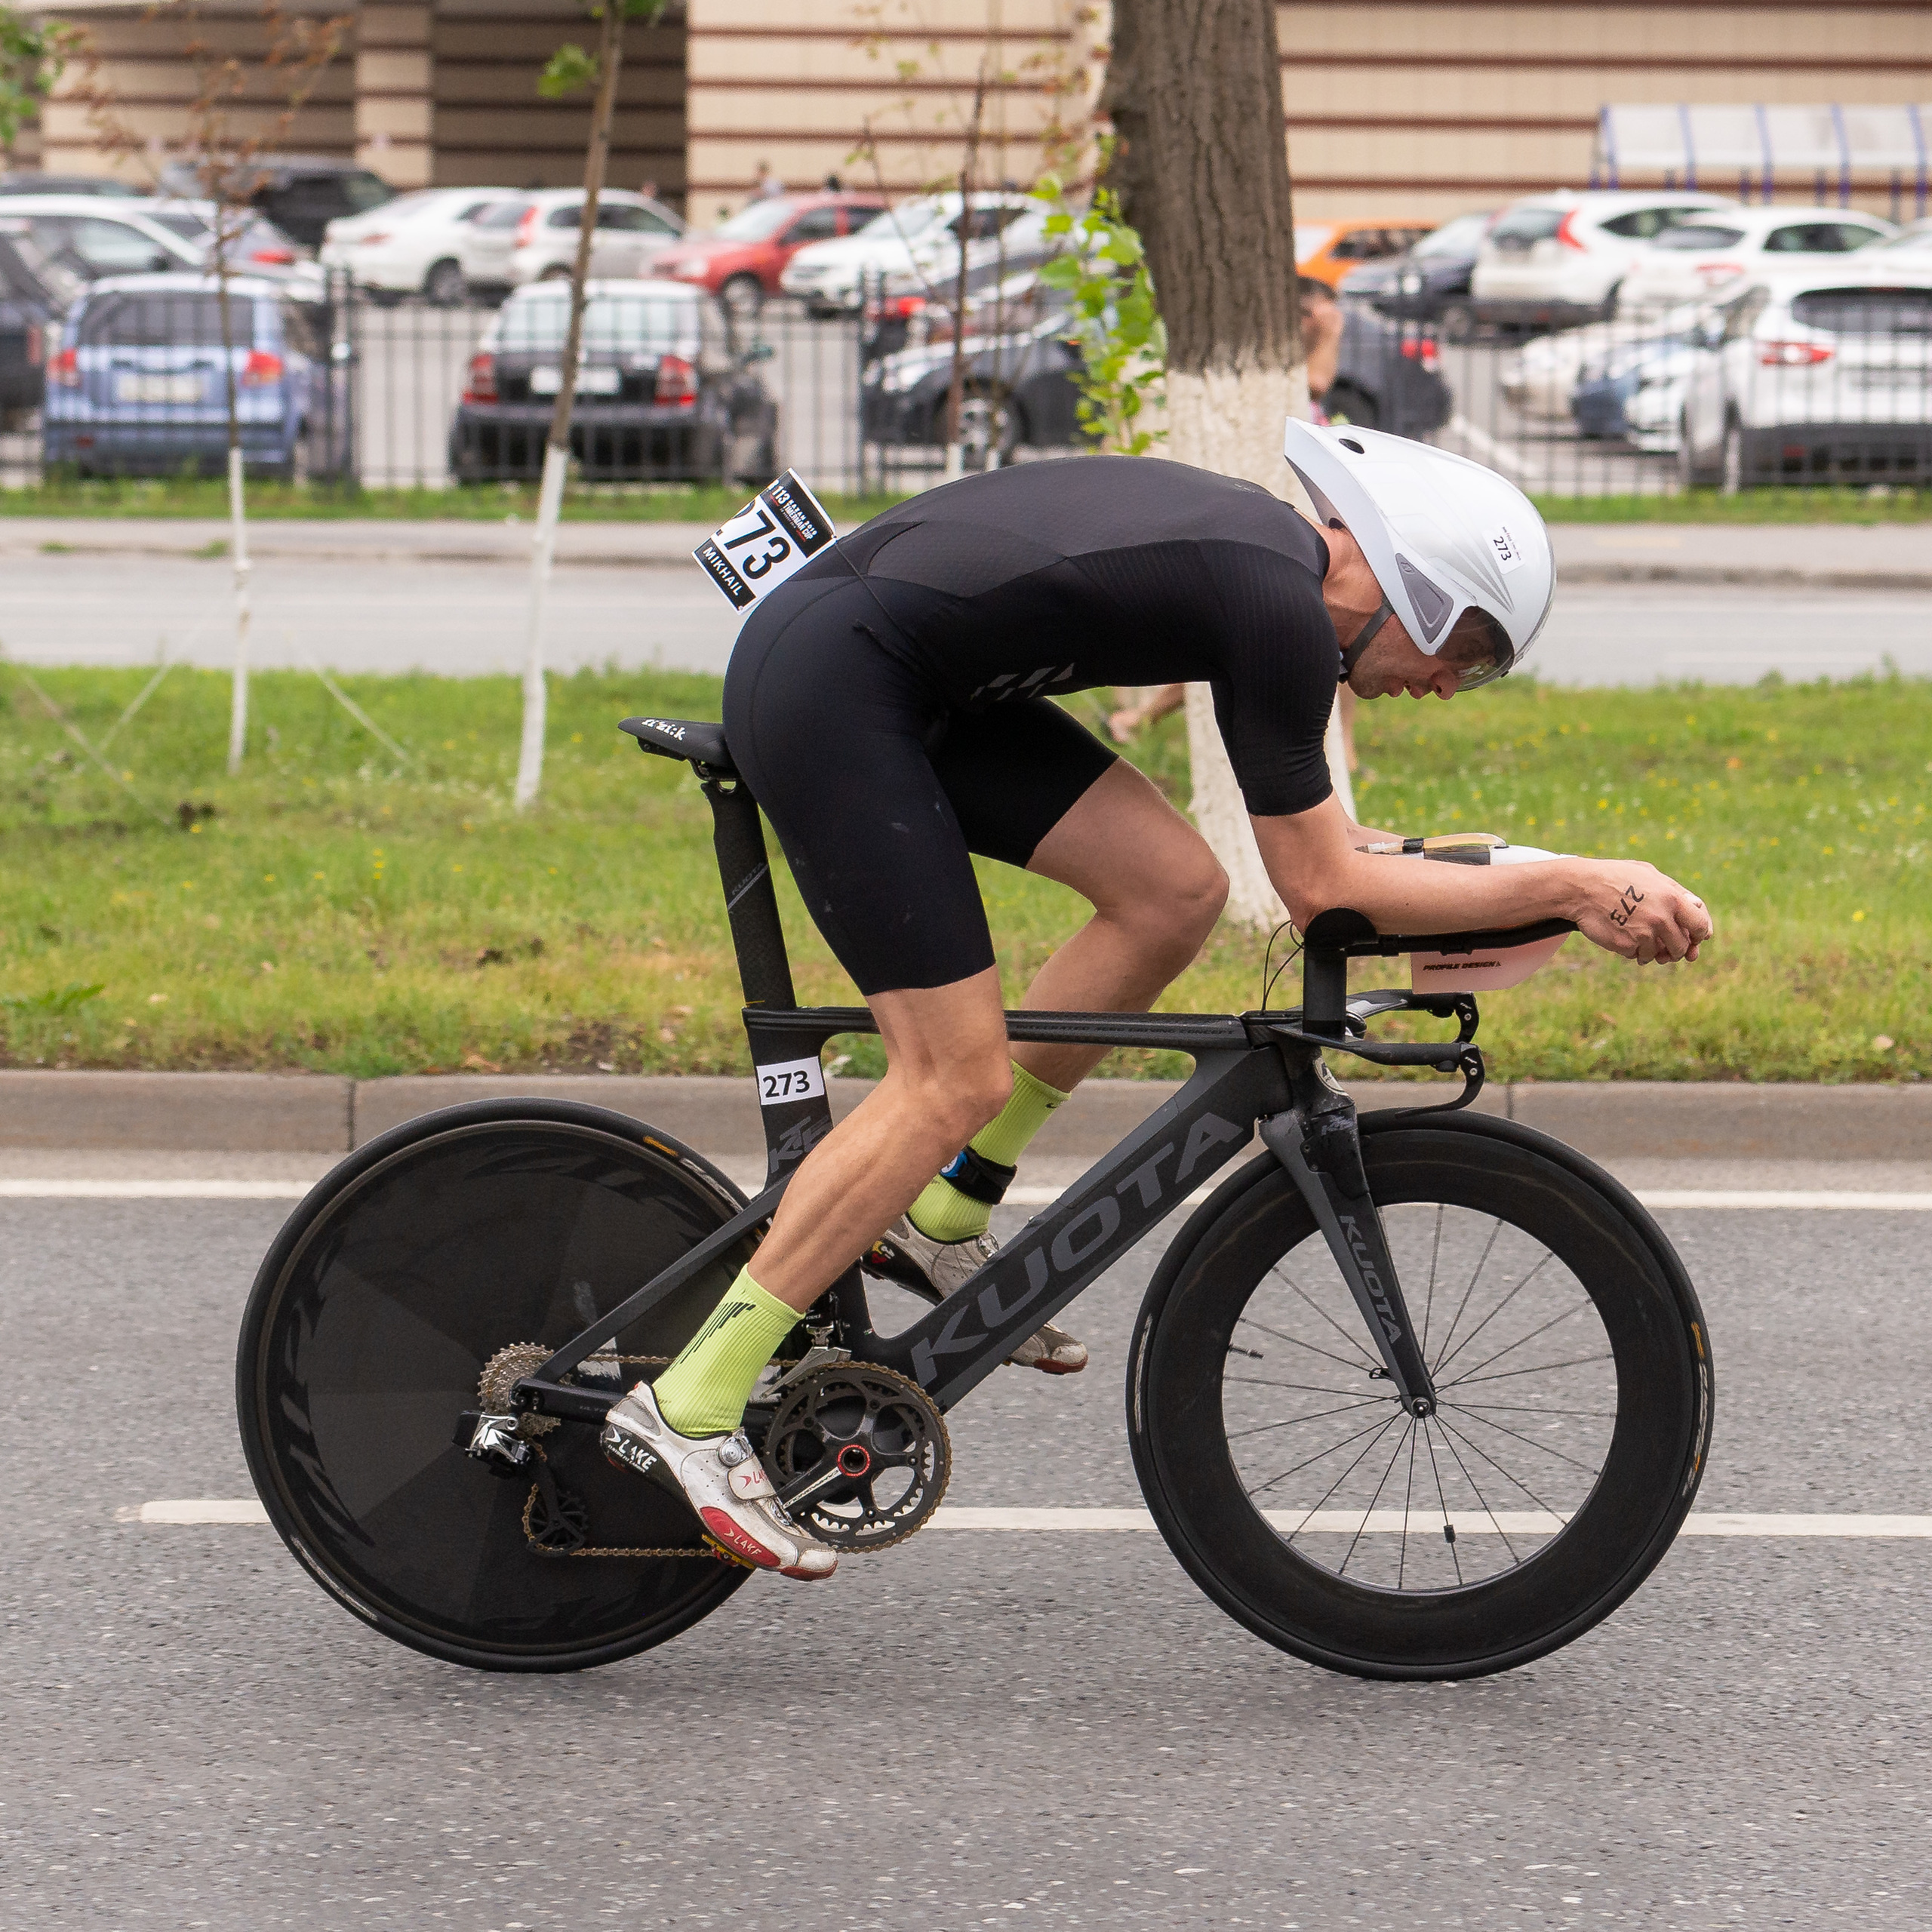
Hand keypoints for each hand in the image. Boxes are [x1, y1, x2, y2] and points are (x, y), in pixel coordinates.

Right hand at [1566, 860, 1712, 963]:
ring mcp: (1643, 934)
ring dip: (1653, 952)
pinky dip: (1634, 952)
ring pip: (1659, 955)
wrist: (1582, 888)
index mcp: (1672, 898)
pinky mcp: (1626, 945)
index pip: (1700, 925)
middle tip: (1667, 947)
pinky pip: (1638, 956)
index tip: (1694, 939)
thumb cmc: (1616, 877)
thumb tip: (1698, 907)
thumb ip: (1676, 891)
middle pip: (1681, 946)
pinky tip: (1625, 940)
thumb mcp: (1650, 874)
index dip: (1700, 935)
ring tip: (1642, 942)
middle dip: (1676, 949)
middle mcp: (1661, 918)